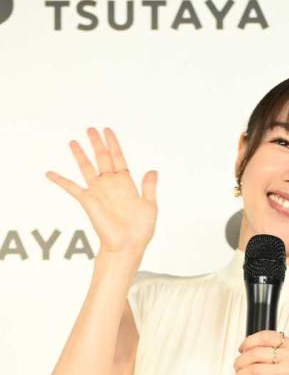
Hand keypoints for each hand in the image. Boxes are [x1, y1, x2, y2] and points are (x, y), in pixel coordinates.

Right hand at [46, 127, 157, 256]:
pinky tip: (50, 173)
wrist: (127, 246)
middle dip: (96, 143)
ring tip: (73, 141)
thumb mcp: (150, 206)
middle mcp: (110, 185)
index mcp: (125, 184)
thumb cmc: (140, 230)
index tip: (108, 131)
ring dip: (80, 154)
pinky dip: (60, 180)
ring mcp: (98, 192)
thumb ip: (149, 187)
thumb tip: (152, 170)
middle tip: (91, 128)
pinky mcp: (88, 201)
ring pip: (86, 168)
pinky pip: (71, 188)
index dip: (113, 144)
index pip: (118, 158)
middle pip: (102, 158)